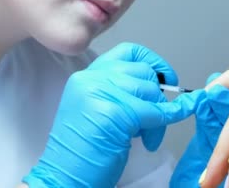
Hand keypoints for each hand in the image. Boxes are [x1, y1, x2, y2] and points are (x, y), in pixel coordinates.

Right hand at [23, 42, 201, 187]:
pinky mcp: (113, 112)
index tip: (165, 78)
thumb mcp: (98, 109)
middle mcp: (91, 78)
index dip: (152, 62)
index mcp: (87, 76)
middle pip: (143, 72)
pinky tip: (154, 138)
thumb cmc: (82, 151)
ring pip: (151, 92)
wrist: (63, 177)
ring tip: (146, 137)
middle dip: (158, 97)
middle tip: (155, 121)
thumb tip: (161, 88)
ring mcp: (100, 92)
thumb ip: (121, 92)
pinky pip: (153, 112)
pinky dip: (163, 123)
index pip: (128, 52)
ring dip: (159, 115)